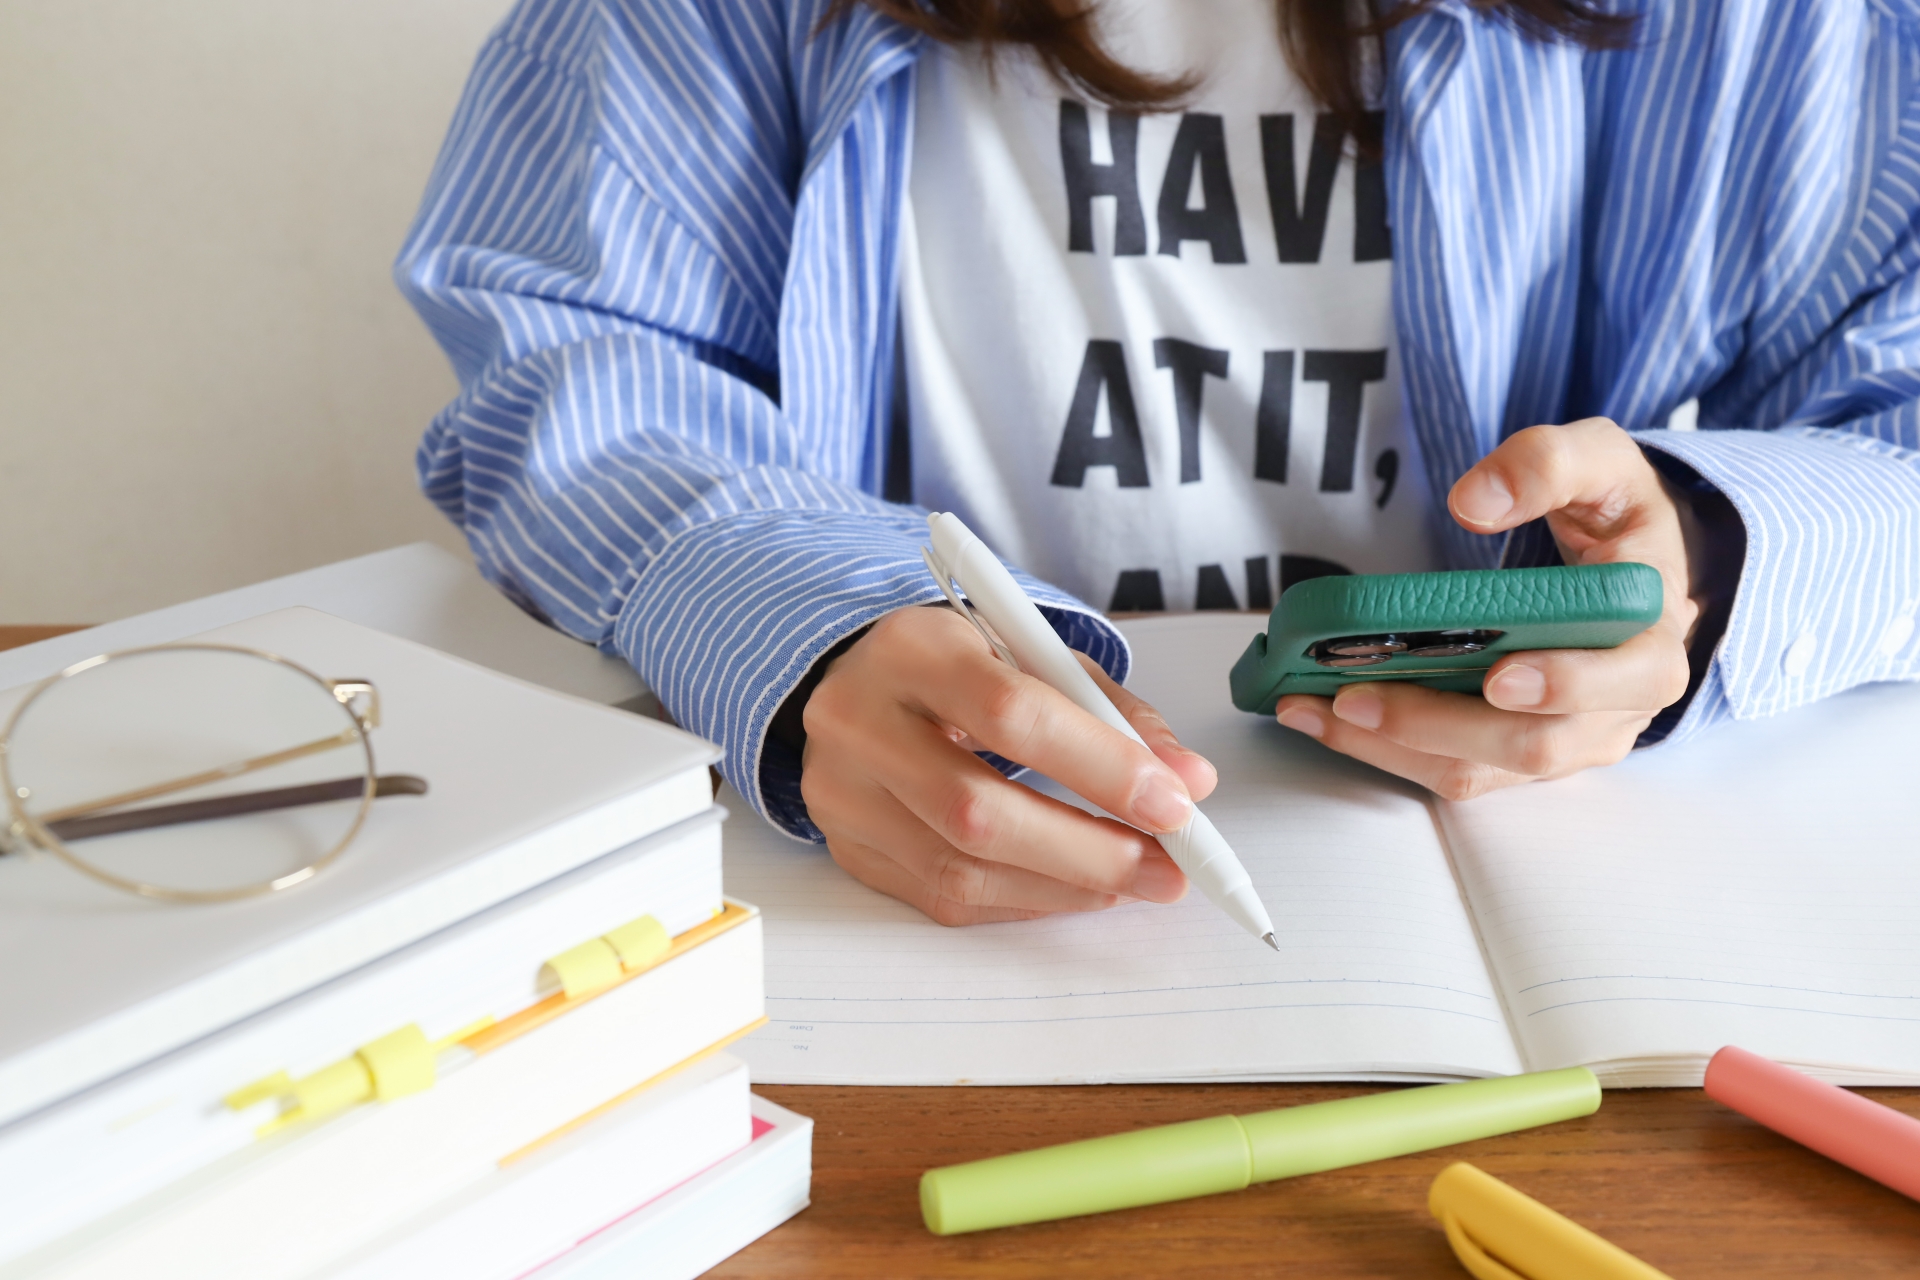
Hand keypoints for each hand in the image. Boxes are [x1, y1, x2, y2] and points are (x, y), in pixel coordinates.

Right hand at [799, 604, 1217, 923]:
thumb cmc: (957, 666)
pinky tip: (1074, 891)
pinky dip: (1024, 902)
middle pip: (976, 810)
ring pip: (959, 869)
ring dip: (1065, 888)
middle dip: (1089, 851)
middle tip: (1168, 870)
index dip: (1100, 767)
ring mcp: (842, 794)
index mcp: (913, 649)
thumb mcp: (1034, 655)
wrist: (855, 683)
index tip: (1174, 805)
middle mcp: (860, 721)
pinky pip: (943, 898)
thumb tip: (1190, 783)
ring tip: (1134, 883)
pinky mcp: (847, 849)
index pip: (1010, 713)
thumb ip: (1112, 713)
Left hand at [1274, 418, 1701, 799]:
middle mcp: (1615, 709)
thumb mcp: (1603, 463)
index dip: (1566, 684)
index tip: (1499, 674)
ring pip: (1479, 768)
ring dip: (1391, 747)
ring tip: (1315, 710)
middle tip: (1357, 697)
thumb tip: (1475, 501)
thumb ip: (1548, 464)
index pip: (1626, 678)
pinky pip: (1451, 769)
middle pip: (1532, 743)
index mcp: (1651, 640)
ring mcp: (1566, 741)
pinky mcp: (1517, 755)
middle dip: (1437, 724)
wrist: (1632, 565)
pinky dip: (1386, 751)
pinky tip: (1327, 718)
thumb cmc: (1619, 516)